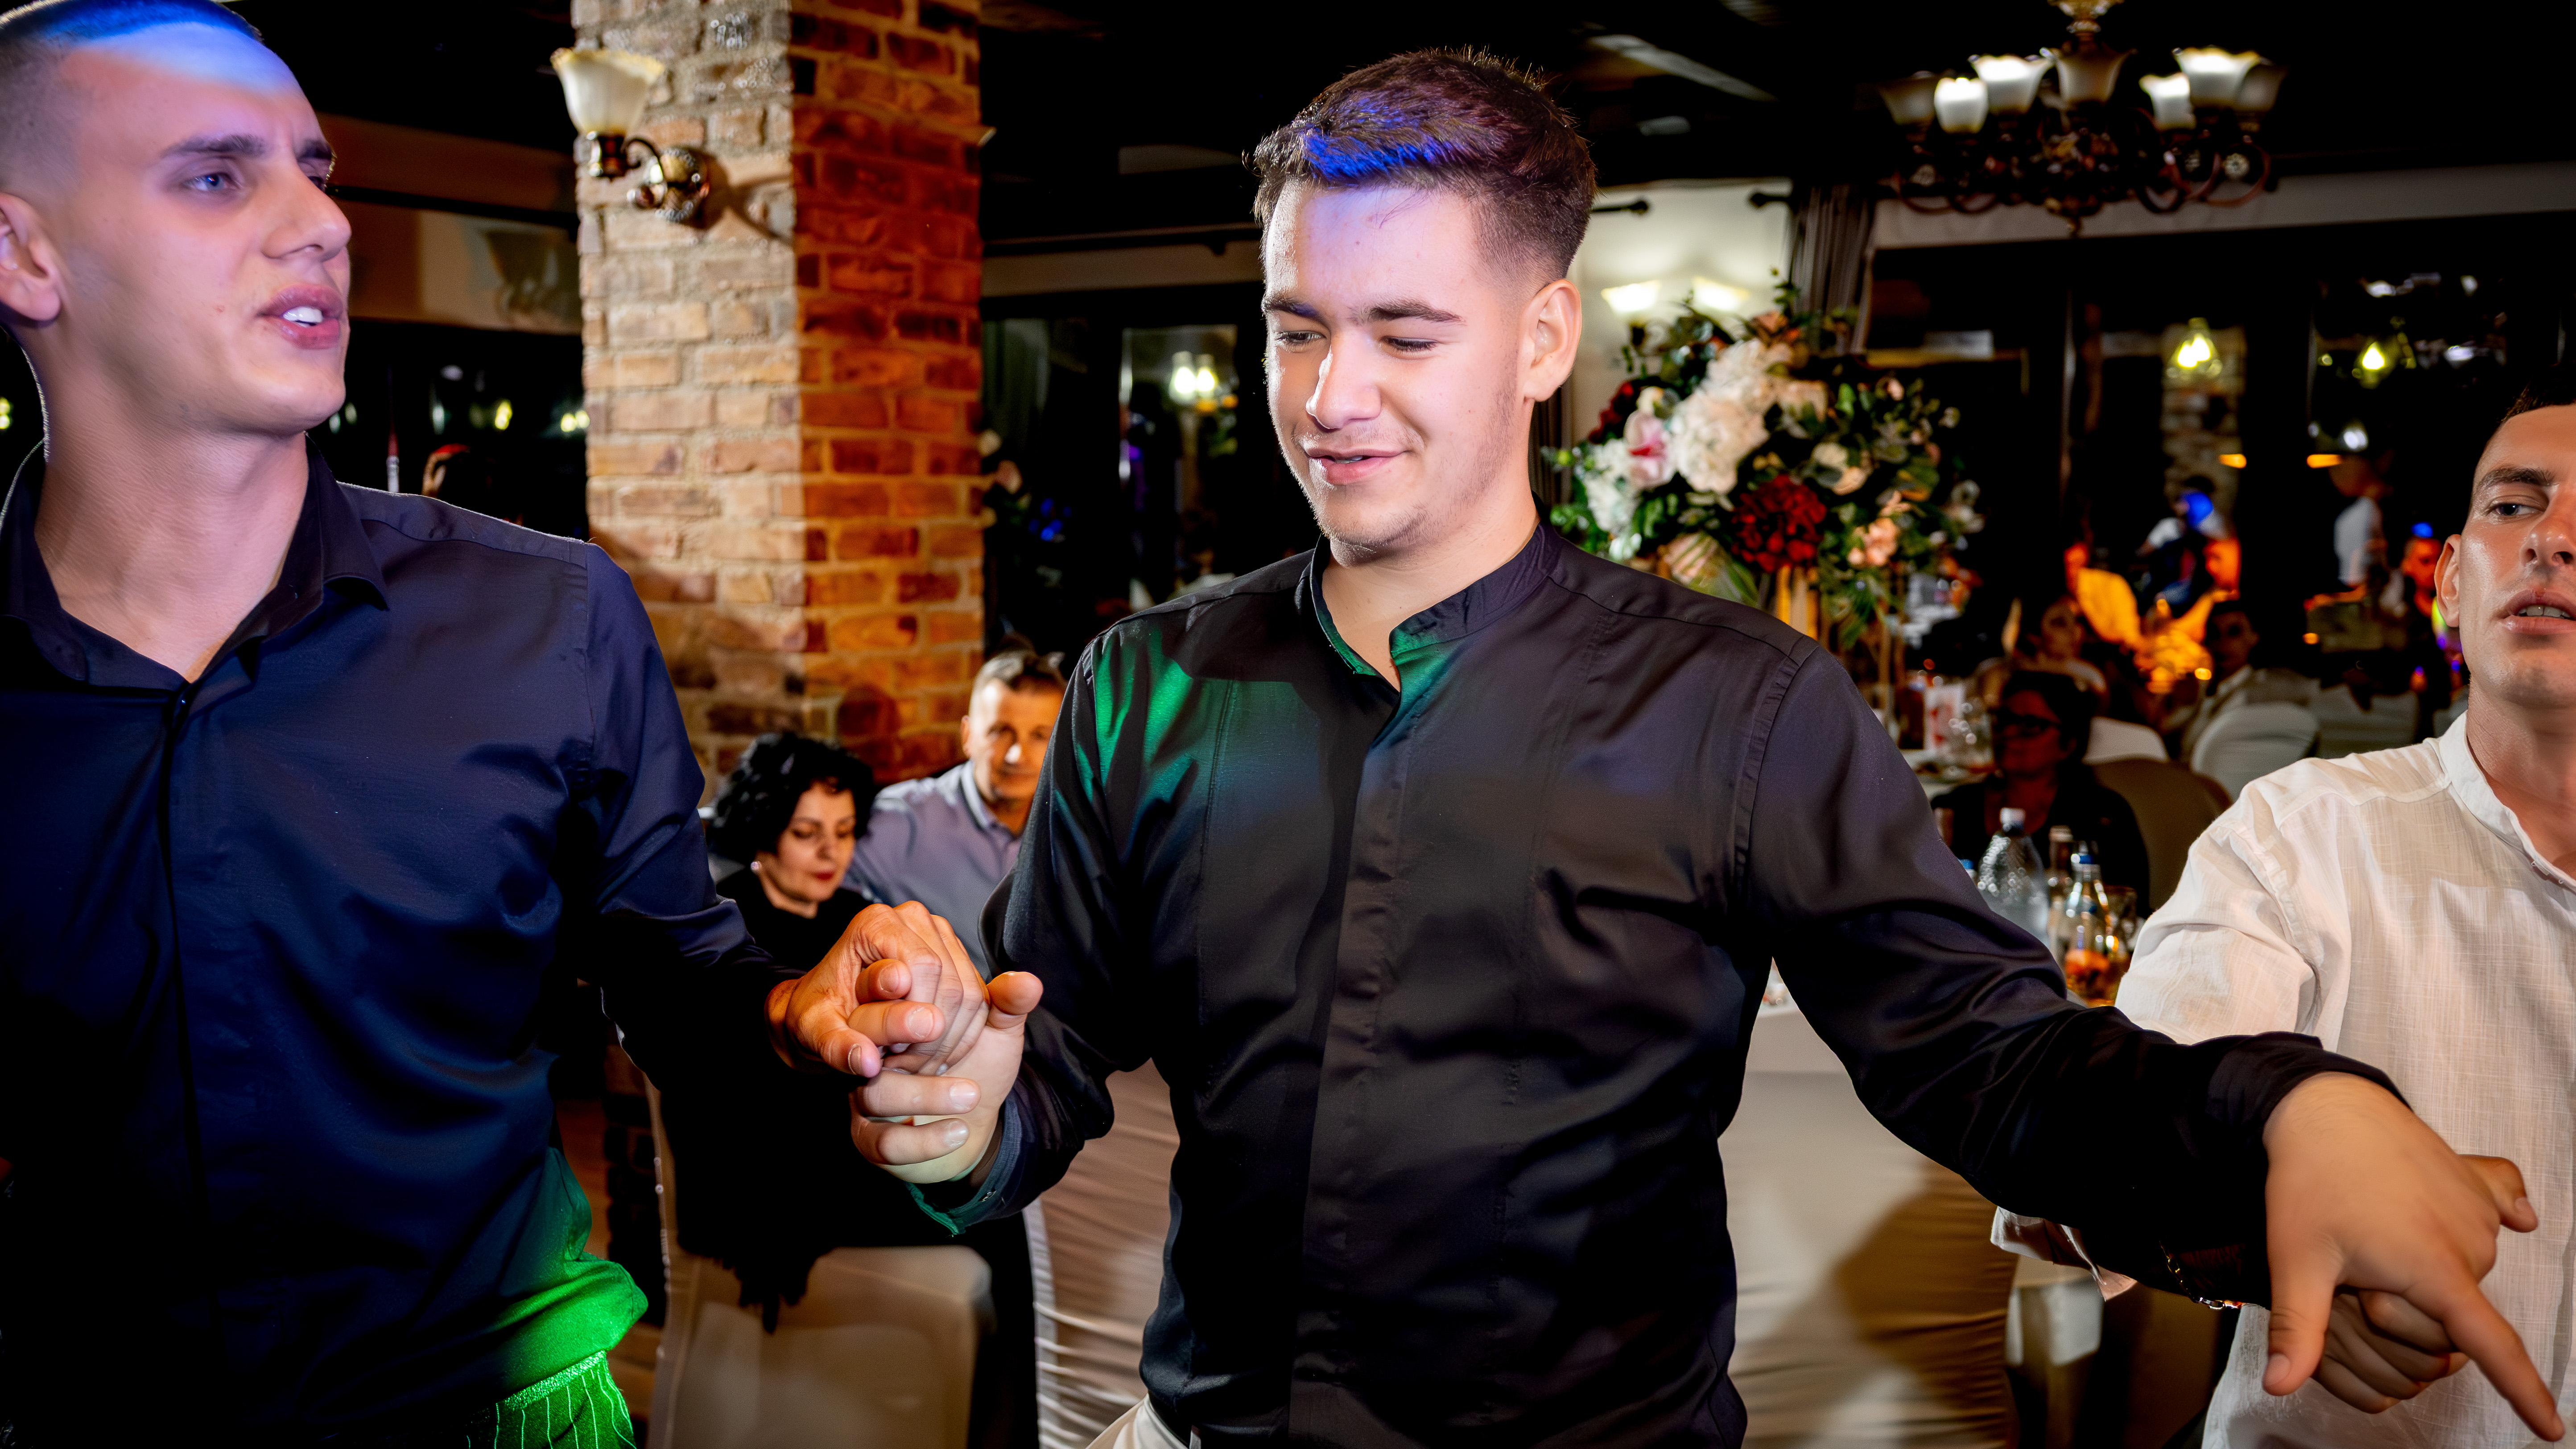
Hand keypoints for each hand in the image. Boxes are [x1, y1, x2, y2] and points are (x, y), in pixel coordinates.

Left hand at [768, 901, 989, 1077]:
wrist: (830, 1006)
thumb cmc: (820, 1012)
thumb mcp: (816, 1031)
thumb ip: (838, 1045)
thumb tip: (870, 1061)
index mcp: (876, 923)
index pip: (923, 967)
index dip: (913, 1016)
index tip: (888, 1048)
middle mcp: (913, 919)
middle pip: (951, 984)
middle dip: (931, 1034)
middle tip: (901, 1059)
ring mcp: (940, 935)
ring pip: (970, 996)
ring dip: (947, 1039)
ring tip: (912, 1057)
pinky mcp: (958, 958)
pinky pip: (978, 1002)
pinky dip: (959, 1035)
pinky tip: (930, 1051)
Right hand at [850, 967, 1043, 1184]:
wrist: (974, 1121)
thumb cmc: (977, 1065)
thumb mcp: (996, 1031)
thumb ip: (1006, 1004)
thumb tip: (1026, 982)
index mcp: (894, 1011)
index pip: (882, 985)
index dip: (909, 988)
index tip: (939, 1000)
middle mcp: (869, 1050)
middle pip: (863, 1027)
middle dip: (897, 1024)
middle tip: (936, 1026)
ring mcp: (864, 1095)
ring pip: (875, 1091)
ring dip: (926, 1093)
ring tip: (971, 1094)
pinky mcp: (868, 1139)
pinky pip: (884, 1142)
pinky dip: (926, 1139)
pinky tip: (960, 1130)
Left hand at [2262, 1074, 2558, 1437]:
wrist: (2324, 1106)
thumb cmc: (2308, 1182)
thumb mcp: (2297, 1261)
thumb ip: (2299, 1330)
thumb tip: (2279, 1388)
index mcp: (2434, 1269)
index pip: (2491, 1346)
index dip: (2523, 1391)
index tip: (2552, 1430)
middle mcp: (2472, 1244)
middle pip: (2452, 1313)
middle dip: (2405, 1306)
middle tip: (2356, 1264)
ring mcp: (2481, 1211)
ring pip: (2459, 1272)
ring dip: (2421, 1265)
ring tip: (2373, 1224)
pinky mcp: (2480, 1182)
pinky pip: (2498, 1212)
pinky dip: (2485, 1216)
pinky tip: (2492, 1212)